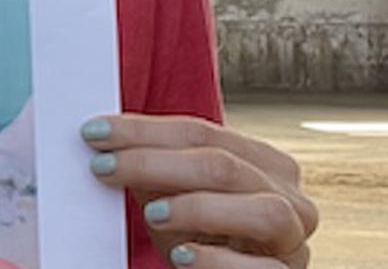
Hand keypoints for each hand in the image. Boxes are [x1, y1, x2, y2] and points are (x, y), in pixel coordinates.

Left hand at [82, 114, 316, 268]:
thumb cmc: (194, 239)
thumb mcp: (171, 198)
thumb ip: (151, 169)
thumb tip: (102, 138)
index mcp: (263, 164)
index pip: (201, 134)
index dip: (144, 131)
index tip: (93, 132)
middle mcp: (288, 198)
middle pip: (224, 166)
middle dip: (155, 163)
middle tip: (103, 167)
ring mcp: (294, 243)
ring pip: (262, 212)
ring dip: (199, 208)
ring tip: (152, 214)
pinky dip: (219, 260)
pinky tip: (182, 256)